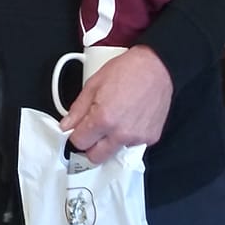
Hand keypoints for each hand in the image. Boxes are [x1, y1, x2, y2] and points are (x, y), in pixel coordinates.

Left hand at [62, 46, 172, 165]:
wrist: (158, 67)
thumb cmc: (128, 70)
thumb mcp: (94, 83)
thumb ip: (78, 108)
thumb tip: (66, 124)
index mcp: (103, 119)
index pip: (79, 143)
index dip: (74, 137)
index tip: (75, 132)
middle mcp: (121, 133)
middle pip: (95, 157)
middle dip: (89, 147)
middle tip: (90, 133)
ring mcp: (137, 138)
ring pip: (114, 152)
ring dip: (109, 142)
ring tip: (113, 120)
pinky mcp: (151, 138)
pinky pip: (132, 145)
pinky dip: (127, 137)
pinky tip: (128, 119)